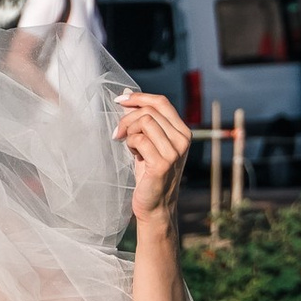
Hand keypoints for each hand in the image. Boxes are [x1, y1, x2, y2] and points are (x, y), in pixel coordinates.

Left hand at [114, 88, 189, 215]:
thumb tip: (127, 95)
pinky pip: (139, 139)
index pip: (161, 102)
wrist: (155, 205)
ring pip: (144, 122)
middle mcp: (183, 139)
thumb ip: (141, 120)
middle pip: (149, 111)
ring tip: (129, 145)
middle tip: (118, 133)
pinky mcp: (163, 163)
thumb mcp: (147, 142)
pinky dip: (130, 143)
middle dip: (127, 118)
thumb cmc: (149, 173)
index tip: (120, 100)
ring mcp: (175, 152)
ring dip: (129, 131)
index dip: (139, 97)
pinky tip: (133, 154)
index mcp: (182, 131)